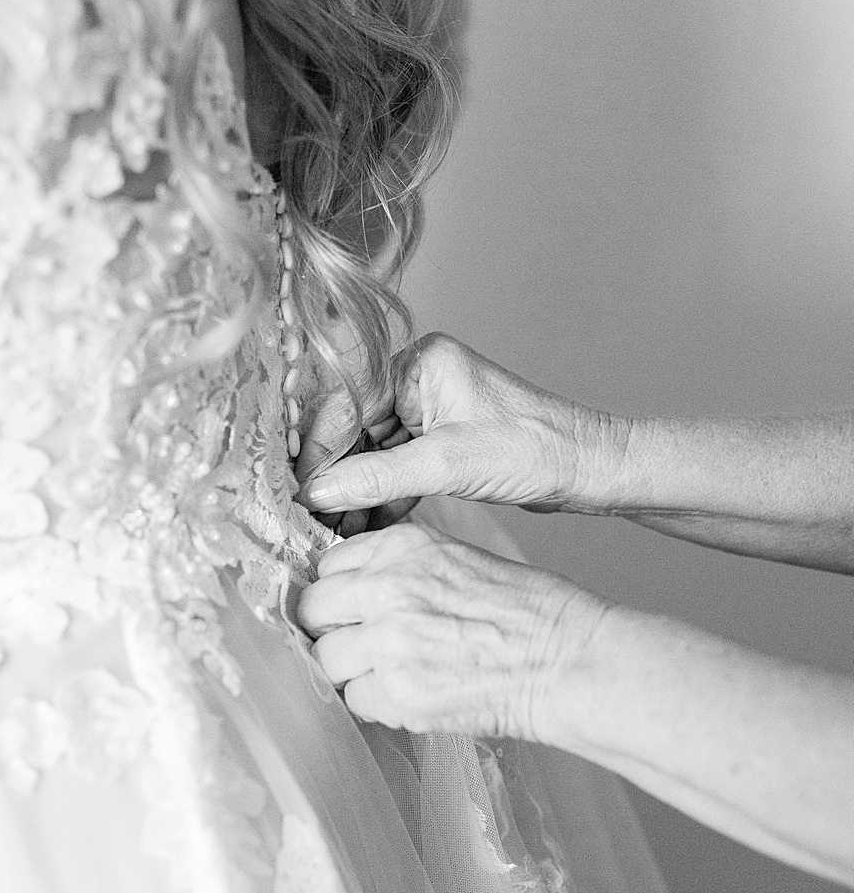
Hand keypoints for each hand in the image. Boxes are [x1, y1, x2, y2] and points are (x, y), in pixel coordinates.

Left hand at [295, 521, 605, 739]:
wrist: (570, 662)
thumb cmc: (527, 613)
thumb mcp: (455, 559)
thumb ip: (397, 569)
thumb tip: (350, 590)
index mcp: (402, 547)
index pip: (327, 567)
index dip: (340, 594)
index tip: (353, 611)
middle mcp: (387, 587)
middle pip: (313, 611)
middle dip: (333, 631)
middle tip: (365, 647)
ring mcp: (388, 641)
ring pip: (327, 659)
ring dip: (353, 671)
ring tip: (396, 674)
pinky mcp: (397, 692)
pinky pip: (354, 700)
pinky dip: (377, 704)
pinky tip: (414, 697)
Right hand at [298, 333, 619, 517]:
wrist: (593, 469)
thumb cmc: (536, 449)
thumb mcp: (448, 464)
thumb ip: (378, 477)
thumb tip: (318, 492)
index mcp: (418, 363)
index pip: (348, 403)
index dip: (320, 449)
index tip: (299, 489)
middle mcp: (418, 380)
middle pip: (356, 430)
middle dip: (337, 476)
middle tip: (314, 517)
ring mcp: (429, 410)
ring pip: (373, 453)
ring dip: (356, 491)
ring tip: (335, 529)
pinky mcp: (440, 440)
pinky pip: (396, 466)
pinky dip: (382, 495)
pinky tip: (364, 524)